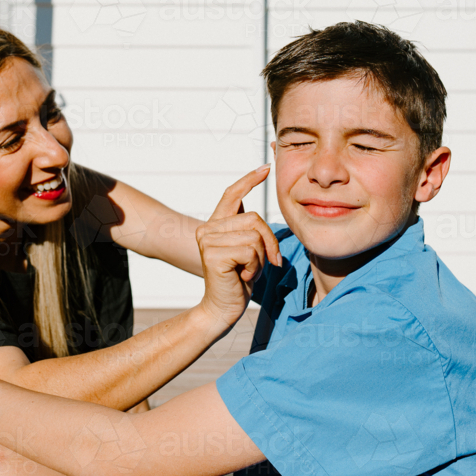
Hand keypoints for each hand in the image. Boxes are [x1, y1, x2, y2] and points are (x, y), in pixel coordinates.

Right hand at [195, 165, 280, 329]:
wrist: (223, 308)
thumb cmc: (238, 280)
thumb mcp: (248, 250)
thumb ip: (249, 231)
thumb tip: (255, 213)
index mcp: (214, 224)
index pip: (232, 194)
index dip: (249, 179)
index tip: (266, 167)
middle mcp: (207, 228)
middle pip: (255, 219)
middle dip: (268, 242)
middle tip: (265, 262)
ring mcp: (208, 240)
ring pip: (255, 237)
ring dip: (260, 258)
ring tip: (247, 270)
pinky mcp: (213, 254)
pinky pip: (251, 251)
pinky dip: (254, 267)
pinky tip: (242, 276)